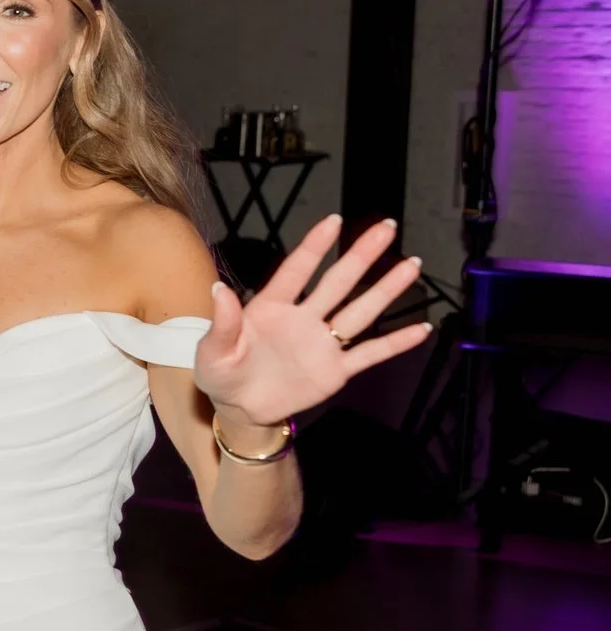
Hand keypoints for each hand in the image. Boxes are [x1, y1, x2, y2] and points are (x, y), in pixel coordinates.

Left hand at [193, 215, 432, 428]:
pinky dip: (395, 343)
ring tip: (411, 265)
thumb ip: (222, 322)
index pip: (296, 271)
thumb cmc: (221, 373)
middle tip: (386, 228)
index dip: (314, 246)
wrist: (239, 409)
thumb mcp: (212, 351)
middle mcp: (302, 319)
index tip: (335, 221)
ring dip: (385, 290)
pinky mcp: (335, 370)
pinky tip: (420, 328)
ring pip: (360, 311)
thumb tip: (218, 288)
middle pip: (337, 282)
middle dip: (362, 255)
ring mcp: (322, 343)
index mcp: (270, 308)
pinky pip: (370, 354)